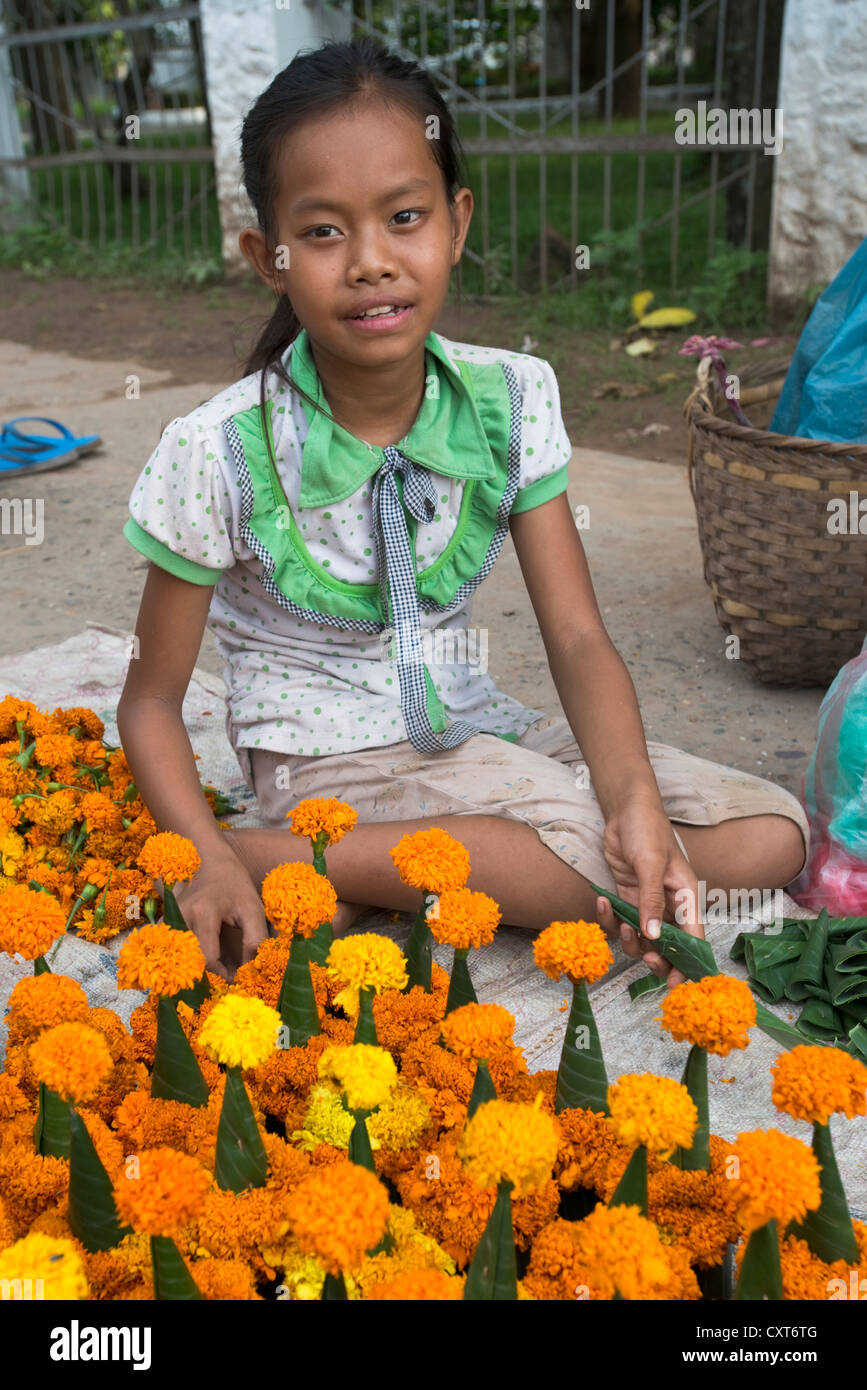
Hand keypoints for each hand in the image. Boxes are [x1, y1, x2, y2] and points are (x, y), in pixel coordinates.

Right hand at [168, 849, 268, 978]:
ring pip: (181, 957)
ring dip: (198, 967)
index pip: (207, 958)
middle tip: (227, 976)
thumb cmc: (234, 884)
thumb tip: (248, 969)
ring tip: (217, 967)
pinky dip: (188, 958)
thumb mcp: (253, 908)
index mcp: (203, 912)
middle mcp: (181, 916)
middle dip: (209, 974)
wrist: (210, 861)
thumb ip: (255, 939)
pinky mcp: (165, 922)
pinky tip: (202, 958)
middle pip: (191, 961)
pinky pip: (174, 949)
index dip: (221, 973)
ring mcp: (169, 919)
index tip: (235, 977)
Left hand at [593, 799, 703, 987]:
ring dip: (630, 939)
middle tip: (646, 956)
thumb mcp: (651, 863)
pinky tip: (602, 901)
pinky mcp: (628, 899)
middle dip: (657, 958)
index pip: (694, 938)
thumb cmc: (647, 829)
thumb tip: (655, 937)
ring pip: (642, 939)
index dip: (688, 964)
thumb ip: (652, 900)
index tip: (675, 983)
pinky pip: (620, 921)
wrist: (624, 810)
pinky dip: (610, 918)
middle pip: (669, 947)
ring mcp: (648, 904)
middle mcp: (670, 905)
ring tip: (623, 922)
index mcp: (687, 897)